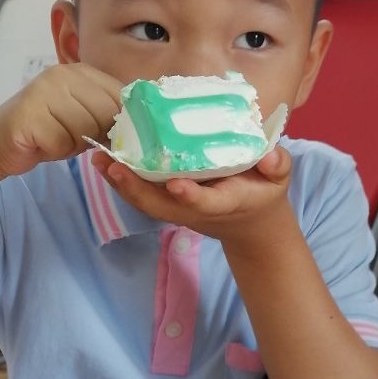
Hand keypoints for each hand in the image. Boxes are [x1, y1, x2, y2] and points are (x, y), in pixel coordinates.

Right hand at [0, 63, 123, 181]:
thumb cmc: (46, 131)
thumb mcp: (82, 116)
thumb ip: (106, 112)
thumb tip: (141, 125)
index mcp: (80, 71)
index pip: (119, 94)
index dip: (122, 120)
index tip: (112, 135)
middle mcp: (62, 74)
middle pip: (105, 112)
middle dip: (97, 134)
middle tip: (76, 138)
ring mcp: (44, 91)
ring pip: (86, 128)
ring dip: (75, 144)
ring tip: (57, 138)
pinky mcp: (30, 114)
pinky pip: (63, 141)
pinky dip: (57, 150)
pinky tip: (43, 143)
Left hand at [93, 146, 294, 250]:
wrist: (251, 223)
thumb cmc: (263, 193)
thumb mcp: (278, 180)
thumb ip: (277, 166)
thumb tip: (272, 156)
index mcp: (224, 202)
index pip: (206, 203)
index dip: (191, 196)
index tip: (175, 185)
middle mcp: (196, 208)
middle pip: (161, 205)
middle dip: (136, 189)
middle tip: (113, 166)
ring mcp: (179, 207)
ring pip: (145, 200)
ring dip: (121, 183)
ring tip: (98, 158)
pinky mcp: (168, 201)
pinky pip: (141, 193)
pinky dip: (121, 179)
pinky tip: (103, 159)